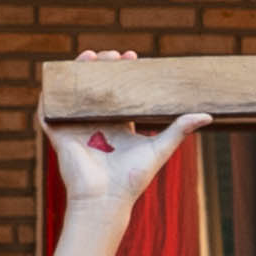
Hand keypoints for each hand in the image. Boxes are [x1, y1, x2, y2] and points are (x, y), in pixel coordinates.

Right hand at [47, 64, 205, 217]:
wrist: (105, 200)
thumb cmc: (132, 180)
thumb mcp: (159, 149)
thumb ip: (179, 130)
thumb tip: (206, 115)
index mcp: (117, 127)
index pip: (118, 93)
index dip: (123, 74)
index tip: (131, 57)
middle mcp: (96, 126)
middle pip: (97, 88)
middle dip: (102, 67)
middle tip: (112, 55)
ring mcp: (76, 129)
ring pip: (74, 94)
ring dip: (78, 73)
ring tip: (89, 56)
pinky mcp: (59, 135)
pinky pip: (49, 111)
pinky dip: (50, 94)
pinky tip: (57, 78)